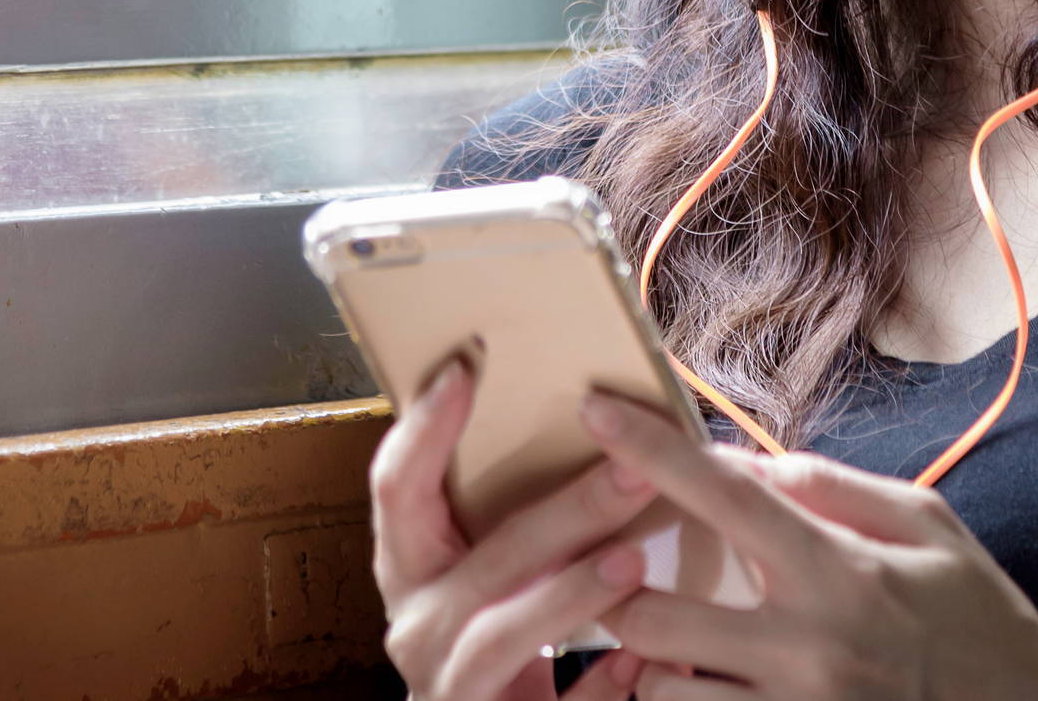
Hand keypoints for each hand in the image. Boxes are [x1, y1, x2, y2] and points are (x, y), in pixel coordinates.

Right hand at [367, 359, 662, 700]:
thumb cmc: (497, 624)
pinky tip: (641, 661)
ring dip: (571, 596)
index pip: (396, 487)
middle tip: (637, 470)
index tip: (465, 368)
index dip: (424, 429)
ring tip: (634, 561)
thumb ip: (511, 509)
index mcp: (408, 566)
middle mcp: (416, 623)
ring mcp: (448, 683)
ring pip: (504, 637)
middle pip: (486, 560)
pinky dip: (595, 688)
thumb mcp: (485, 564)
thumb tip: (593, 408)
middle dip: (567, 512)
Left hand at [581, 394, 1037, 700]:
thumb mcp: (922, 523)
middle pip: (651, 615)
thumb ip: (829, 485)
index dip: (650, 450)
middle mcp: (806, 647)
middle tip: (621, 571)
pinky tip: (704, 682)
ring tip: (667, 643)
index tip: (594, 409)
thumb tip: (744, 460)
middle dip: (621, 591)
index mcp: (836, 570)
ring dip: (649, 664)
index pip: (723, 497)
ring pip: (659, 692)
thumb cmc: (973, 610)